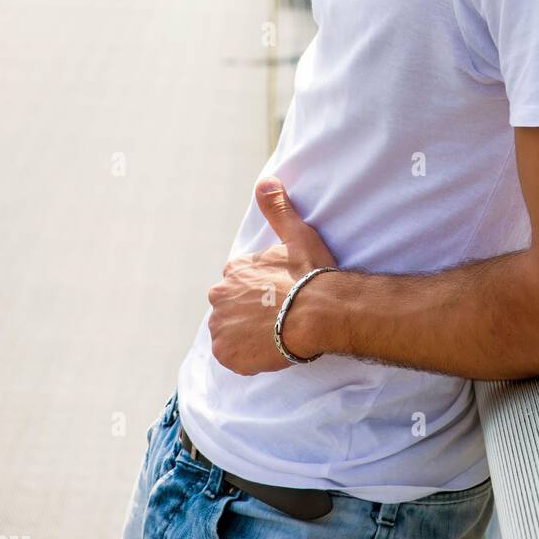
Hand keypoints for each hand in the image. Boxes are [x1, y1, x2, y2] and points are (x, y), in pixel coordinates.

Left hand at [207, 179, 337, 374]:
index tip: (279, 297)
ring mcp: (221, 326)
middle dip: (249, 312)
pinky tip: (268, 350)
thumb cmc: (311, 274)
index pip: (240, 283)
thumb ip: (278, 209)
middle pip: (230, 306)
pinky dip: (245, 356)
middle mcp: (220, 295)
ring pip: (229, 332)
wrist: (318, 312)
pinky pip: (232, 357)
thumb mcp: (297, 235)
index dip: (260, 292)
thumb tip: (266, 181)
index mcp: (234, 269)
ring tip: (274, 335)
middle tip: (277, 318)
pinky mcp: (227, 353)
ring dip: (246, 335)